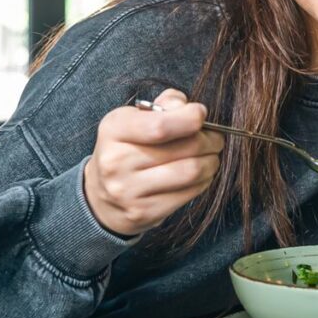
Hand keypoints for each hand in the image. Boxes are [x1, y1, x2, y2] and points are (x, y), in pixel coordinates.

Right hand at [84, 88, 223, 236]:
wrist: (101, 196)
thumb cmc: (127, 148)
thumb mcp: (134, 119)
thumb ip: (163, 106)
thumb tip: (185, 106)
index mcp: (114, 130)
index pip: (160, 126)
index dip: (190, 118)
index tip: (201, 114)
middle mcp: (116, 161)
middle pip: (185, 148)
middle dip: (210, 140)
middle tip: (216, 138)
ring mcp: (128, 191)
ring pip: (191, 172)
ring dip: (211, 162)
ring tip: (211, 156)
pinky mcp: (144, 212)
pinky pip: (188, 193)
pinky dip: (204, 181)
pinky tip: (201, 174)